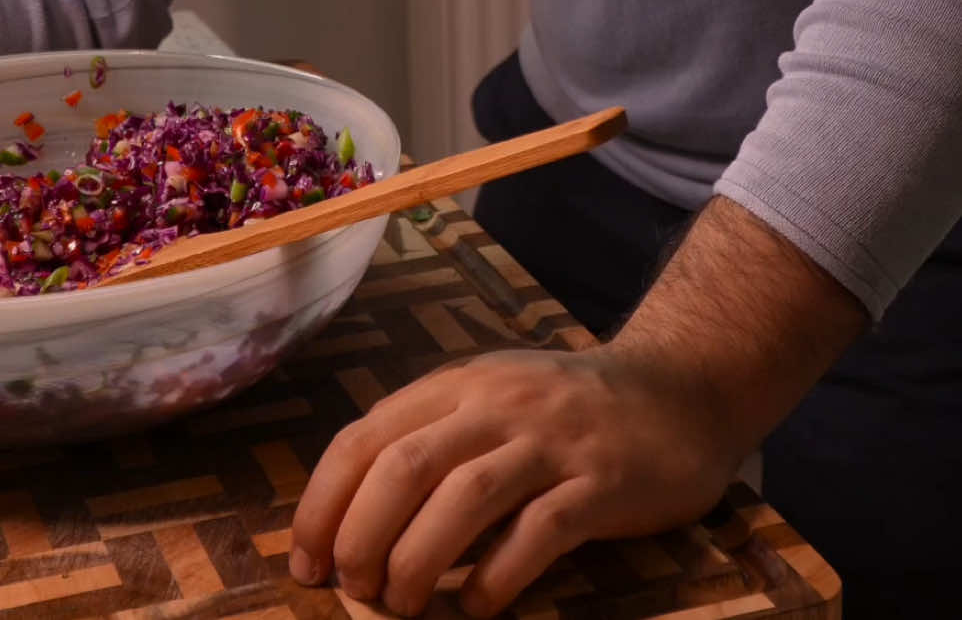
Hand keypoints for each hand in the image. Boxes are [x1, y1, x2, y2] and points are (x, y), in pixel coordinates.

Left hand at [289, 344, 740, 616]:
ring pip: (465, 495)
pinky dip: (497, 575)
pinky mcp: (602, 481)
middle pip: (405, 464)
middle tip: (351, 589)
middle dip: (362, 534)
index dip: (324, 501)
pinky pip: (540, 530)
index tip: (306, 561)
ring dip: (417, 559)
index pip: (367, 435)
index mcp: (459, 386)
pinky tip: (477, 606)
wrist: (677, 391)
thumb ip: (433, 440)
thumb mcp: (491, 401)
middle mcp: (498, 403)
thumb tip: (353, 518)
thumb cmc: (566, 411)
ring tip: (399, 606)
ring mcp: (551, 440)